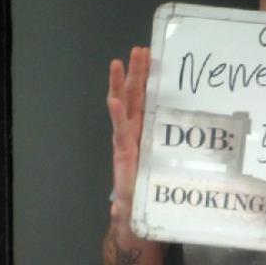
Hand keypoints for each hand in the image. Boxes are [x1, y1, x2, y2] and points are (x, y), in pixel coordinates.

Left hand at [106, 46, 149, 218]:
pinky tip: (150, 73)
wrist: (136, 210)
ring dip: (137, 76)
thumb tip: (119, 211)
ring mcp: (137, 132)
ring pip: (136, 100)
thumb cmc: (135, 206)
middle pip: (129, 103)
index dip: (118, 113)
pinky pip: (146, 108)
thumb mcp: (129, 208)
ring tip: (140, 53)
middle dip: (132, 78)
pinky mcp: (147, 134)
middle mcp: (129, 137)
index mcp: (126, 152)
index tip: (115, 97)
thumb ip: (124, 209)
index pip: (122, 128)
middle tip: (137, 54)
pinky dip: (147, 90)